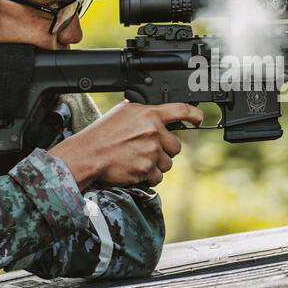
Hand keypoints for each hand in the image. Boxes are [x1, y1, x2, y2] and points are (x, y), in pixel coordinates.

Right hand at [48, 101, 204, 189]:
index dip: (194, 115)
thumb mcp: (122, 113)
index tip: (198, 119)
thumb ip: (143, 113)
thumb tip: (156, 114)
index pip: (180, 110)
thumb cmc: (102, 134)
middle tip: (147, 150)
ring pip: (168, 163)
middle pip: (176, 146)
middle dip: (165, 151)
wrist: (88, 154)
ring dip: (156, 165)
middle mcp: (153, 131)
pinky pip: (158, 177)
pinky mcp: (147, 169)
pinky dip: (149, 177)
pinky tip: (135, 169)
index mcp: (149, 114)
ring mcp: (151, 151)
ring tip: (138, 160)